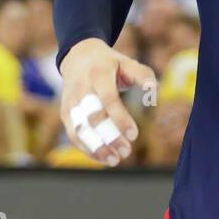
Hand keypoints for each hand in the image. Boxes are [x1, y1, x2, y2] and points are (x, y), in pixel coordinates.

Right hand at [58, 38, 156, 165]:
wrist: (79, 57)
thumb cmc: (111, 64)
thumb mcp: (128, 63)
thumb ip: (143, 75)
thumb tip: (153, 91)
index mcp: (99, 74)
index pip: (108, 100)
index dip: (120, 119)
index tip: (134, 136)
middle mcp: (81, 89)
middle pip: (92, 118)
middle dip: (109, 137)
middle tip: (126, 152)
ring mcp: (70, 102)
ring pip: (79, 129)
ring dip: (95, 148)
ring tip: (114, 160)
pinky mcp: (65, 112)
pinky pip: (73, 134)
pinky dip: (86, 148)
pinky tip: (102, 158)